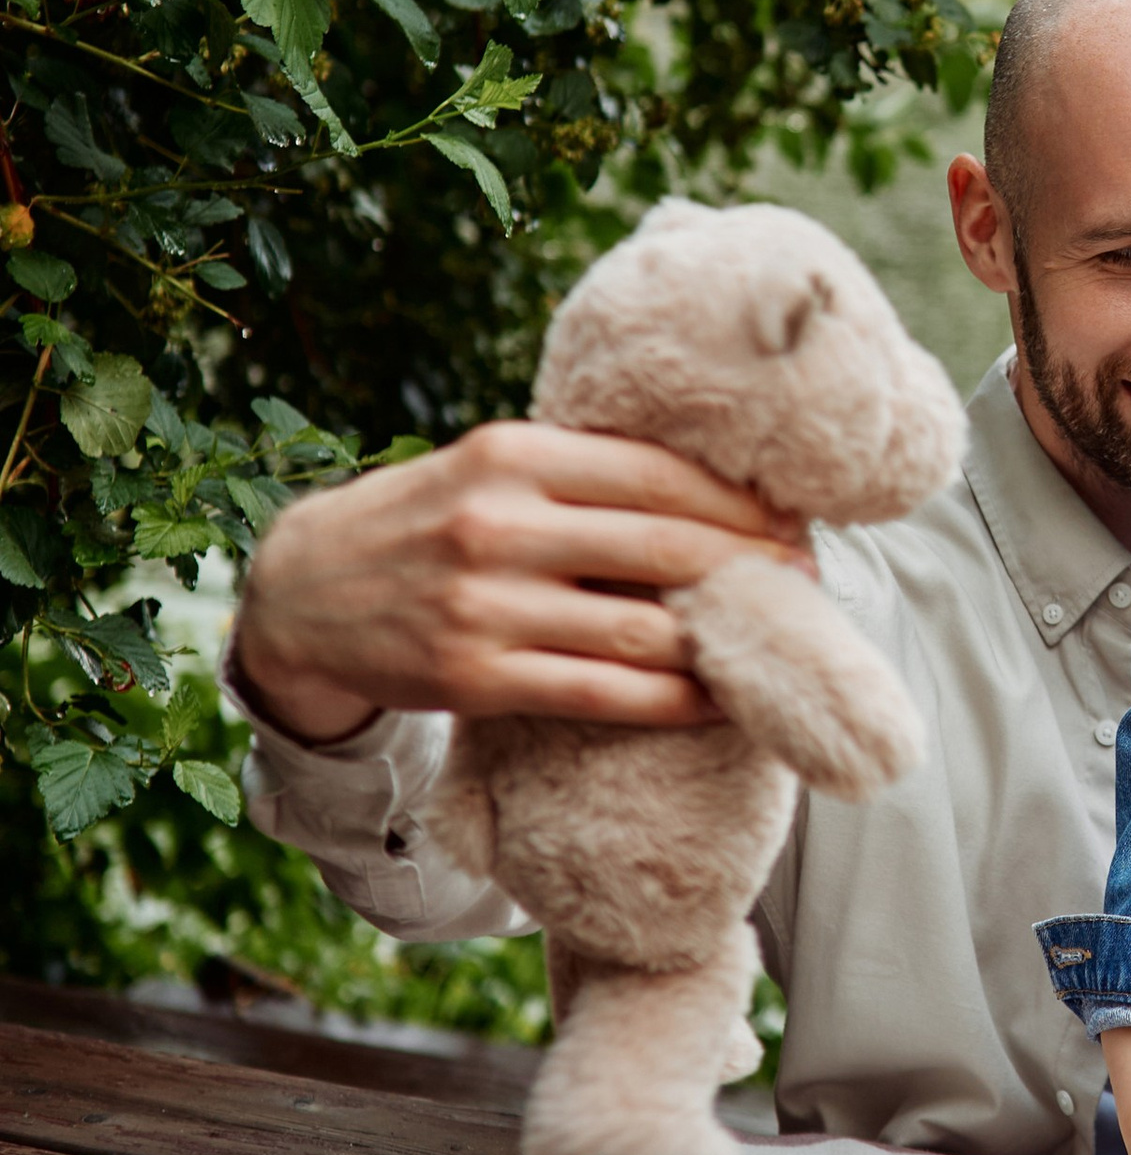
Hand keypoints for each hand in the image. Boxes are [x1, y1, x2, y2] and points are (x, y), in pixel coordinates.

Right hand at [232, 420, 805, 744]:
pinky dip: (675, 700)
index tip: (791, 520)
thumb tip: (712, 484)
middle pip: (664, 548)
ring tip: (774, 641)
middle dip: (751, 568)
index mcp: (512, 454)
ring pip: (641, 630)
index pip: (657, 474)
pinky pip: (603, 695)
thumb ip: (579, 469)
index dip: (738, 503)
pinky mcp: (475, 677)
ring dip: (724, 640)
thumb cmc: (424, 520)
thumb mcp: (487, 465)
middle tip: (806, 580)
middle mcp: (498, 524)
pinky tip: (719, 699)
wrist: (301, 592)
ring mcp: (485, 606)